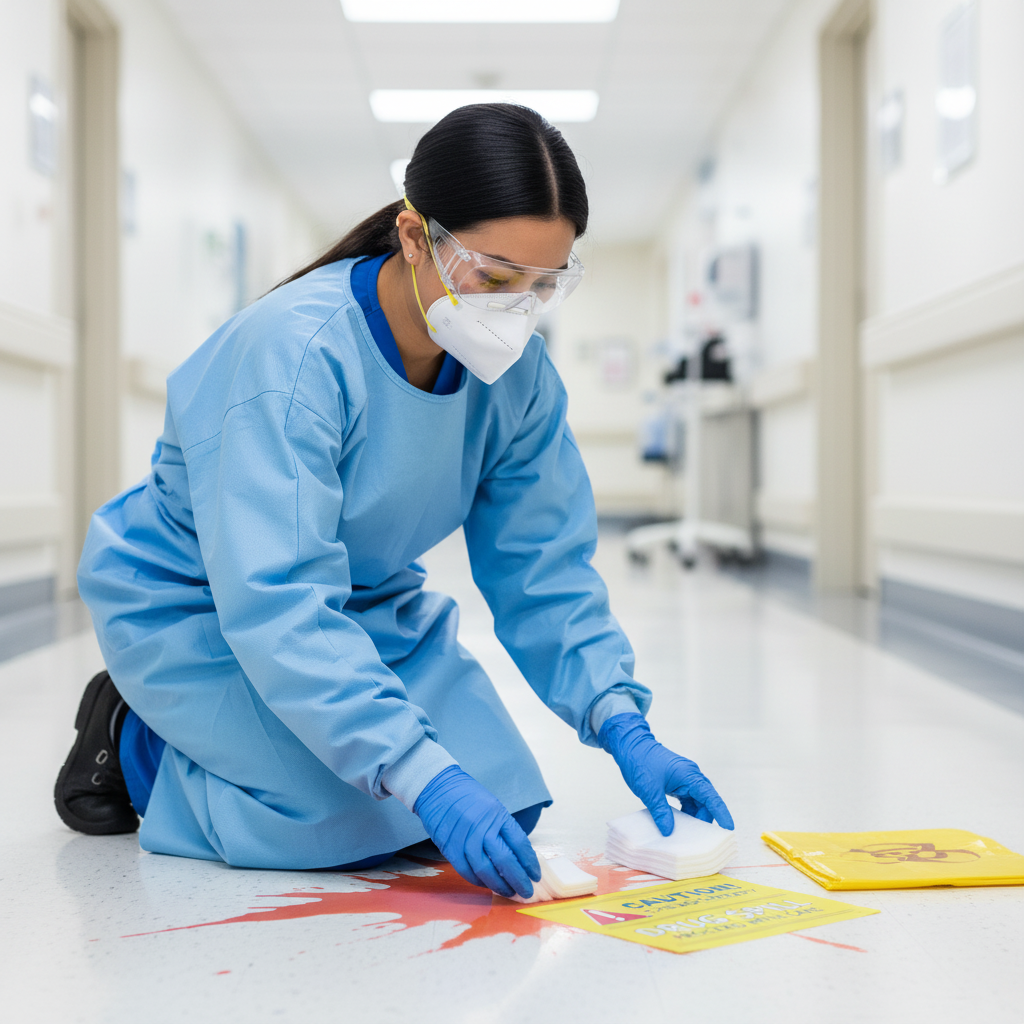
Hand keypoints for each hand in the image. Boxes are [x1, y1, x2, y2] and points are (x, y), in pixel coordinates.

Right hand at [413, 765, 540, 897]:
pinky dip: (478, 881)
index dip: (529, 862)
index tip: (535, 875)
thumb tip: (517, 856)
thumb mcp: (492, 805)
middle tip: (527, 892)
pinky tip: (487, 885)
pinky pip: (467, 871)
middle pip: (505, 860)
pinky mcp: (450, 848)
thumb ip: (502, 828)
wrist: (438, 788)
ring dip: (499, 885)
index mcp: (497, 815)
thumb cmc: (468, 796)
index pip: (519, 843)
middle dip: (519, 879)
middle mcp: (483, 828)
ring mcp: (465, 839)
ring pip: (486, 870)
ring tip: (509, 893)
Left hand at [599, 713, 733, 836]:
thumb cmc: (640, 761)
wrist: (630, 745)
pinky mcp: (677, 783)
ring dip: (694, 818)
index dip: (721, 813)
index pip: (711, 797)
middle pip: (706, 802)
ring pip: (696, 803)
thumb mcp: (649, 790)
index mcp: (689, 775)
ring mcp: (684, 780)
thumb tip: (669, 832)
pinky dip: (685, 813)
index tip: (729, 829)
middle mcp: (691, 777)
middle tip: (701, 841)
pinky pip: (687, 801)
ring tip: (688, 836)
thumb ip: (661, 812)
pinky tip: (679, 825)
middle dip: (705, 821)